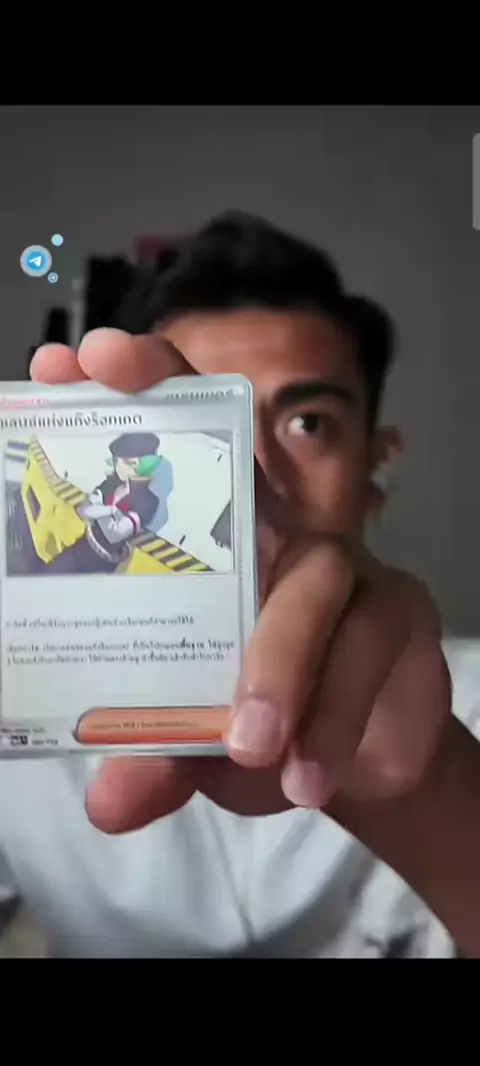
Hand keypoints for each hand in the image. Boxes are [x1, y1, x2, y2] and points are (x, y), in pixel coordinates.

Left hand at [31, 332, 451, 835]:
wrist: (355, 769)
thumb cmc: (260, 725)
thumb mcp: (195, 744)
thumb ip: (155, 758)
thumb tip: (107, 803)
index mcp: (217, 549)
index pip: (179, 447)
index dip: (136, 392)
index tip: (74, 358)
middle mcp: (279, 538)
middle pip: (248, 475)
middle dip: (190, 464)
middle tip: (126, 450)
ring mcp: (349, 570)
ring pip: (317, 588)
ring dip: (283, 667)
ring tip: (250, 746)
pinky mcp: (404, 616)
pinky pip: (372, 650)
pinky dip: (338, 718)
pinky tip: (312, 775)